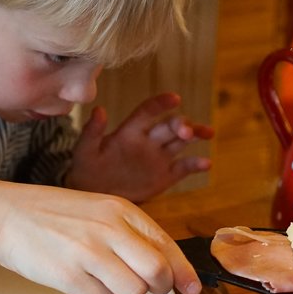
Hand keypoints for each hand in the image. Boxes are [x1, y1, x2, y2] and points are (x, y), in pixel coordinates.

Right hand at [0, 179, 201, 293]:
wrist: (4, 216)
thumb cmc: (52, 214)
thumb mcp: (97, 210)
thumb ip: (130, 235)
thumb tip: (166, 270)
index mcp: (120, 210)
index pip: (166, 244)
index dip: (184, 272)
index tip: (194, 289)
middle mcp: (110, 229)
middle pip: (157, 273)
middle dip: (157, 287)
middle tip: (142, 287)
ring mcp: (90, 253)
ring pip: (133, 292)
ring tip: (102, 280)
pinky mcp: (70, 276)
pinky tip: (82, 283)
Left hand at [65, 92, 214, 202]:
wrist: (93, 195)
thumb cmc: (86, 170)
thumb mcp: (85, 151)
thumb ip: (92, 132)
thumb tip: (99, 109)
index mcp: (130, 131)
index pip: (148, 112)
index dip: (161, 104)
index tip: (174, 98)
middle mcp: (148, 141)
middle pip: (169, 126)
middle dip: (181, 124)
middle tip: (187, 131)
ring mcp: (158, 158)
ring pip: (181, 141)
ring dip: (195, 135)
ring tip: (207, 133)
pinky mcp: (165, 176)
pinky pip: (183, 168)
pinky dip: (196, 165)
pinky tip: (206, 163)